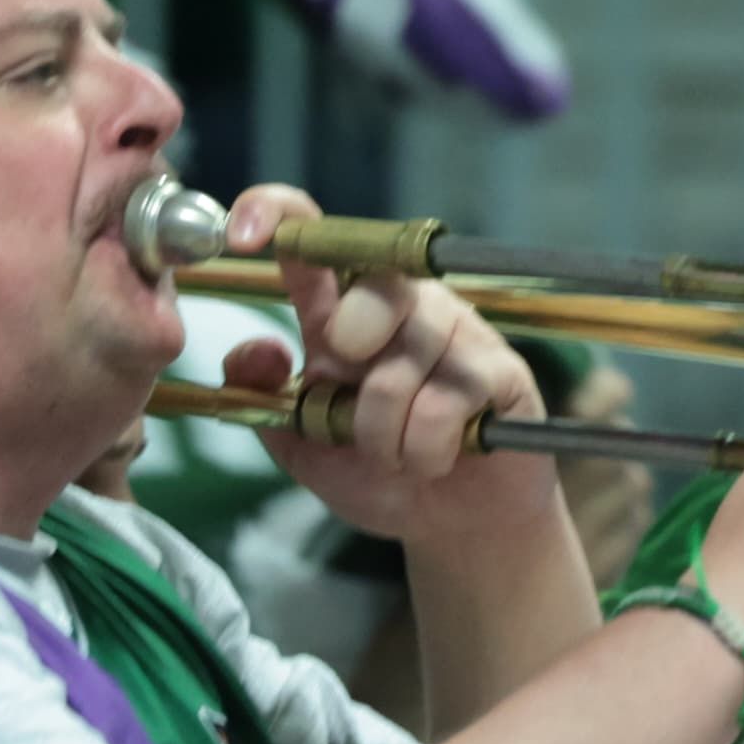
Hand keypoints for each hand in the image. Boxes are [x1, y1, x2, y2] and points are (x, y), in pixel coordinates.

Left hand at [220, 185, 560, 546]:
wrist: (454, 527)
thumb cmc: (380, 474)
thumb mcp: (303, 445)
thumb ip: (266, 400)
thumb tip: (249, 351)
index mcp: (346, 310)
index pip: (316, 239)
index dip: (279, 216)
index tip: (242, 237)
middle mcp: (405, 308)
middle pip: (376, 281)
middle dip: (352, 334)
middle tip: (348, 396)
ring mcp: (459, 334)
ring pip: (404, 361)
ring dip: (382, 433)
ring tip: (395, 457)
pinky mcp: (500, 371)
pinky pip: (444, 404)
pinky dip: (421, 450)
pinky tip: (436, 460)